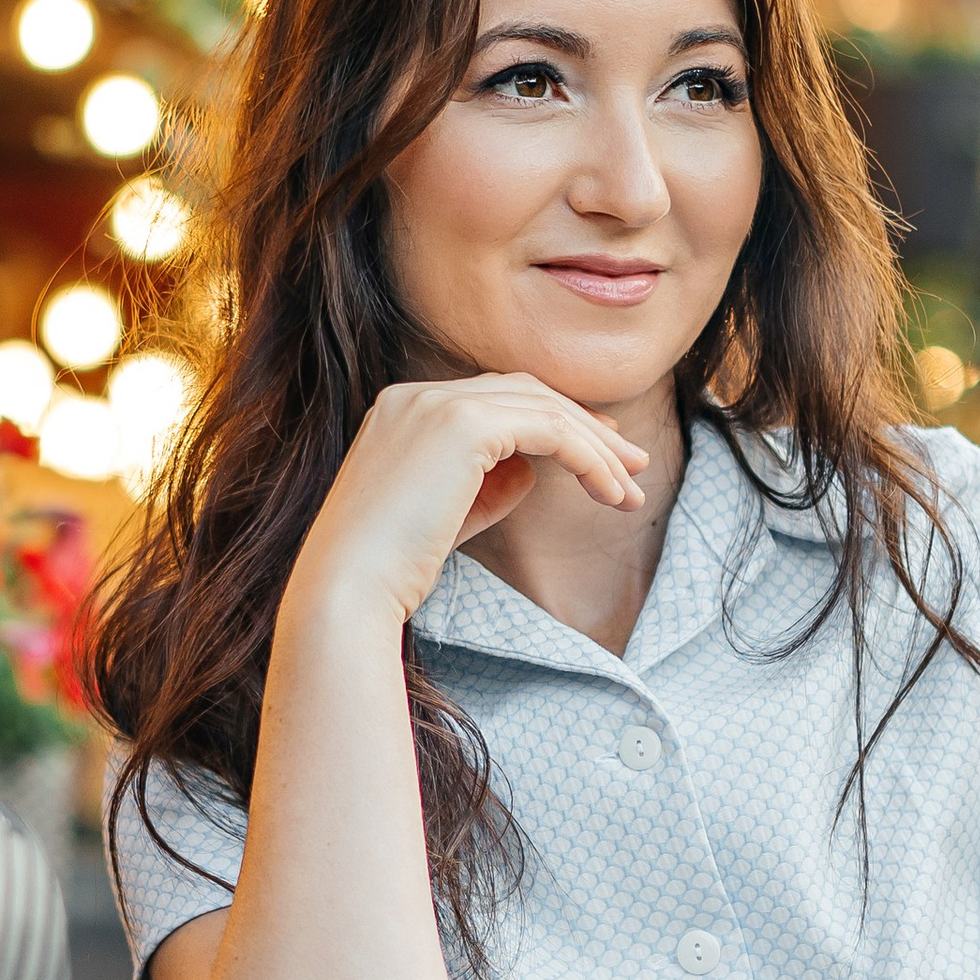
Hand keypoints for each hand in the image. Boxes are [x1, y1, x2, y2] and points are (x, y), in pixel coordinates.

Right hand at [285, 374, 646, 632]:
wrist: (348, 587)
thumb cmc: (390, 569)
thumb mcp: (448, 516)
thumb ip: (489, 485)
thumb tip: (535, 470)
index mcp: (403, 408)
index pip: (494, 397)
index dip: (553, 418)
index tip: (597, 451)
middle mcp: (416, 395)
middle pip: (525, 392)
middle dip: (585, 426)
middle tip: (632, 465)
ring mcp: (436, 404)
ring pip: (543, 407)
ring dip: (596, 447)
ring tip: (631, 490)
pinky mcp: (463, 426)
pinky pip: (548, 429)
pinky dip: (586, 456)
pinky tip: (608, 490)